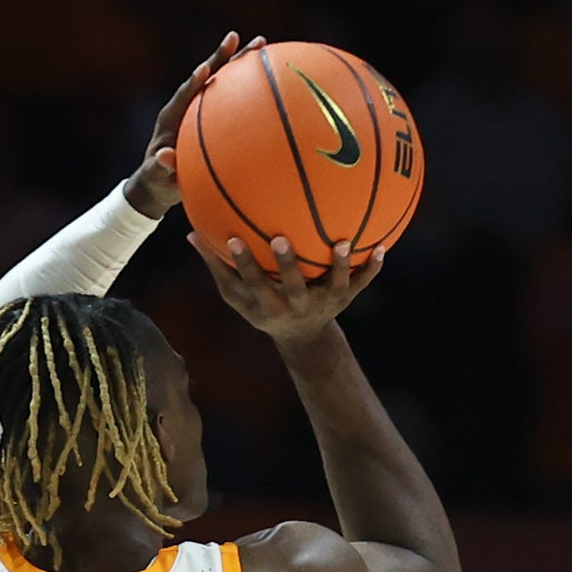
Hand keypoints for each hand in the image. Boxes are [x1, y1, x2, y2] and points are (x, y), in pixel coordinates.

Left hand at [126, 32, 245, 215]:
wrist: (161, 178)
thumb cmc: (158, 178)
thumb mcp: (157, 175)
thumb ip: (160, 166)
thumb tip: (163, 156)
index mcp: (171, 116)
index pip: (184, 94)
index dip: (194, 82)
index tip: (204, 69)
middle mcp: (187, 104)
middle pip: (207, 75)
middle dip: (220, 57)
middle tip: (235, 36)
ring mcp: (202, 107)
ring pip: (223, 80)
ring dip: (240, 61)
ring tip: (261, 43)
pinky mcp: (214, 113)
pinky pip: (233, 97)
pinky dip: (249, 85)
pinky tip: (270, 74)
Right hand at [196, 231, 382, 346]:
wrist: (303, 338)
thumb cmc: (265, 307)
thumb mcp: (238, 297)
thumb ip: (218, 267)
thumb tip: (190, 234)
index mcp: (269, 304)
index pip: (252, 284)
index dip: (243, 264)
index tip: (232, 239)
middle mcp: (296, 305)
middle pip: (291, 287)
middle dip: (287, 266)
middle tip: (280, 238)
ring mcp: (323, 303)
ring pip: (332, 286)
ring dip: (339, 267)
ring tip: (343, 243)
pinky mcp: (345, 300)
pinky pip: (362, 284)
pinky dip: (372, 269)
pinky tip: (382, 246)